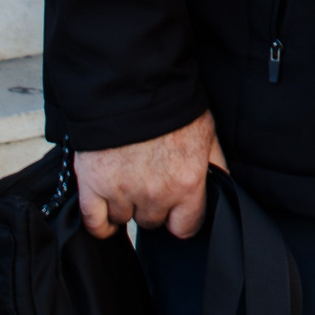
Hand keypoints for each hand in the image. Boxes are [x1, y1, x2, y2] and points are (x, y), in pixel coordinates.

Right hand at [74, 110, 227, 239]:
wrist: (133, 87)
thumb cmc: (173, 107)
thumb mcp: (208, 134)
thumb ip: (215, 166)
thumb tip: (221, 187)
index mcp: (186, 183)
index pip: (186, 228)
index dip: (182, 219)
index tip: (178, 211)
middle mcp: (155, 193)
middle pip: (153, 221)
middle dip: (154, 206)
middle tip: (151, 182)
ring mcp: (122, 192)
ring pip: (124, 220)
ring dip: (127, 206)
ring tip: (129, 184)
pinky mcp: (93, 187)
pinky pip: (95, 224)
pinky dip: (100, 224)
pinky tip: (107, 215)